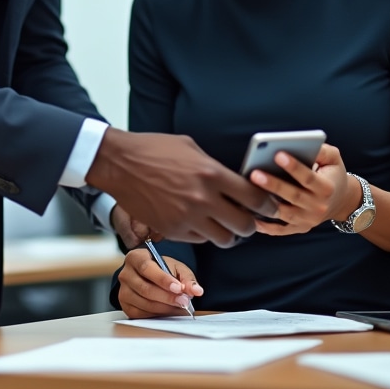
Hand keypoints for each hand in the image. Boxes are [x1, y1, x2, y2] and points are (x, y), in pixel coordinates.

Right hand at [86, 129, 279, 246]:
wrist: (120, 163)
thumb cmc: (154, 149)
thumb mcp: (191, 148)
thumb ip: (215, 167)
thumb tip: (236, 180)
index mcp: (212, 174)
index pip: (254, 198)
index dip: (268, 205)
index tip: (270, 206)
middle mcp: (203, 199)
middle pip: (244, 226)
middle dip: (252, 224)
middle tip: (250, 219)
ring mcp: (187, 217)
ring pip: (224, 239)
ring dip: (229, 233)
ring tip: (226, 224)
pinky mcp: (172, 230)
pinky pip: (200, 240)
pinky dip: (205, 234)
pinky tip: (202, 222)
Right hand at [117, 247, 203, 318]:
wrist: (148, 277)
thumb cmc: (161, 270)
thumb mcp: (175, 267)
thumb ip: (187, 278)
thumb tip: (197, 291)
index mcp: (135, 258)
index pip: (146, 268)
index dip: (163, 280)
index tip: (178, 288)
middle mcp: (125, 274)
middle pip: (145, 289)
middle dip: (167, 297)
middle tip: (184, 301)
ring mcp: (123, 291)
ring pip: (144, 304)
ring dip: (165, 308)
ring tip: (179, 307)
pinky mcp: (126, 306)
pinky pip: (142, 315)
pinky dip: (158, 315)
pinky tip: (168, 311)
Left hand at [250, 143, 353, 236]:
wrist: (342, 200)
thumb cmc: (332, 174)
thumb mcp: (333, 159)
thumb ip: (321, 150)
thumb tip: (300, 144)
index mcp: (327, 188)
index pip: (309, 177)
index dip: (294, 167)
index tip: (278, 154)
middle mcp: (319, 206)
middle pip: (294, 196)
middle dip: (274, 185)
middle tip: (255, 173)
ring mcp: (309, 220)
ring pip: (286, 213)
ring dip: (267, 204)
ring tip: (249, 192)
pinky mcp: (300, 228)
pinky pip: (281, 230)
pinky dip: (266, 227)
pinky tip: (252, 217)